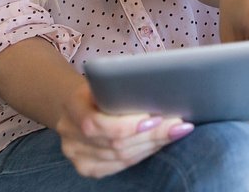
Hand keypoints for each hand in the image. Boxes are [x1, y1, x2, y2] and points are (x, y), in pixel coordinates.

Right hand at [54, 80, 193, 177]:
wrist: (78, 103)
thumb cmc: (100, 87)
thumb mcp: (105, 79)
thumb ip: (123, 85)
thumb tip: (159, 87)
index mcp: (72, 106)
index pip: (97, 124)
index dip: (128, 125)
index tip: (157, 118)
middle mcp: (69, 134)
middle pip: (115, 143)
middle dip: (152, 135)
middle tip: (179, 125)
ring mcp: (76, 155)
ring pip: (121, 157)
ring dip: (152, 145)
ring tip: (176, 132)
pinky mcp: (87, 167)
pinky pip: (120, 166)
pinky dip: (143, 154)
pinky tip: (159, 144)